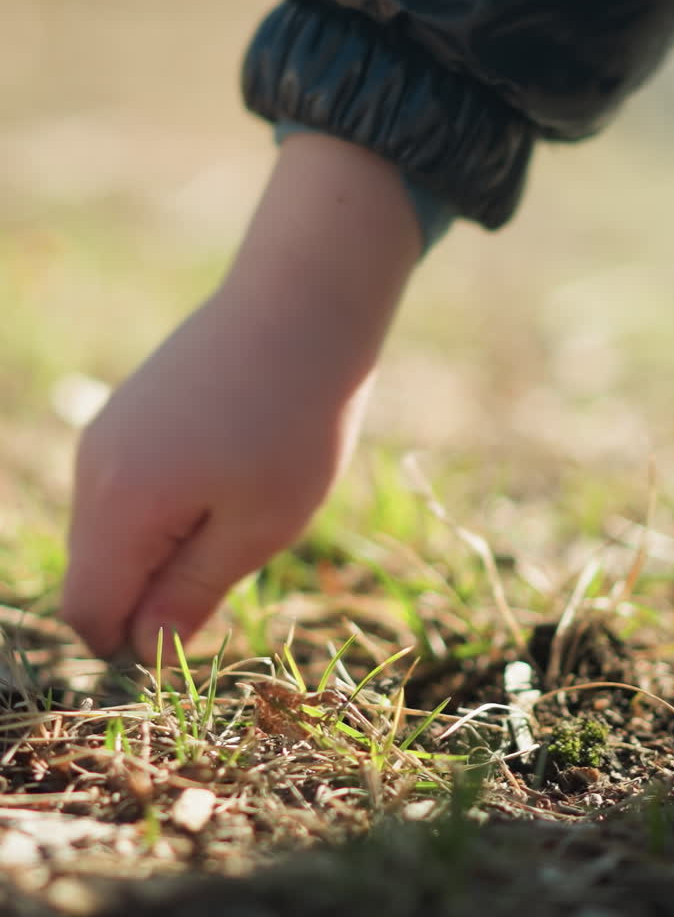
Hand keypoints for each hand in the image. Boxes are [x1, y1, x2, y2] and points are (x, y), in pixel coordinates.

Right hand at [61, 135, 419, 661]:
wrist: (302, 303)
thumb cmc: (293, 420)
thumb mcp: (258, 527)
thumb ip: (190, 595)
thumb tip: (143, 652)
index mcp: (118, 506)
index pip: (88, 615)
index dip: (137, 642)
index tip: (207, 613)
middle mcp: (95, 469)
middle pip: (95, 575)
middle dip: (153, 592)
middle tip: (238, 552)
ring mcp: (108, 433)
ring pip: (113, 532)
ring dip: (166, 546)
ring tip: (242, 499)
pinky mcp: (131, 411)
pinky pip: (129, 489)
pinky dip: (168, 506)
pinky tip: (231, 467)